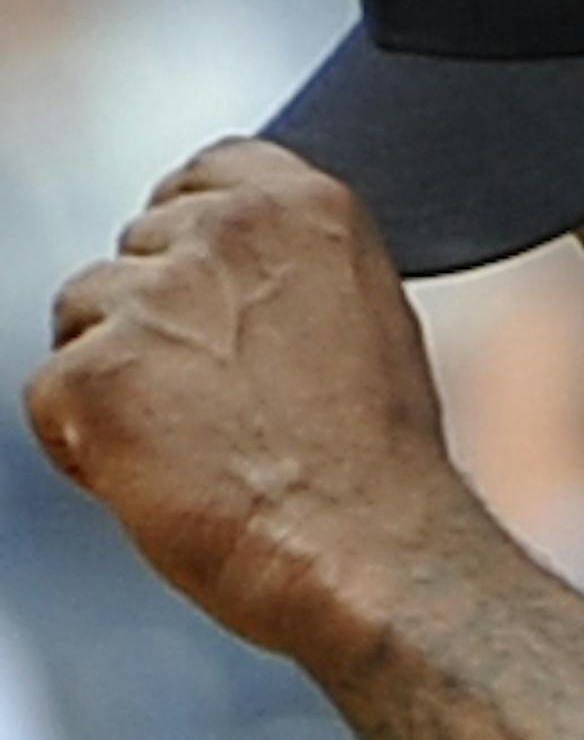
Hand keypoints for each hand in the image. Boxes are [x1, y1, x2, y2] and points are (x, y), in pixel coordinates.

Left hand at [26, 140, 460, 661]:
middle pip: (135, 251)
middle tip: (220, 412)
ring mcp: (154, 298)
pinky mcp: (96, 373)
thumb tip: (232, 291)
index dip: (192, 254)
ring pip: (84, 315)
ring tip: (196, 453)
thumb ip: (290, 276)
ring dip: (118, 382)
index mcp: (304, 206)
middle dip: (155, 325)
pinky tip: (161, 484)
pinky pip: (50, 397)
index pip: (200, 181)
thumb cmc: (377, 474)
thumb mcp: (368, 327)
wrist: (371, 558)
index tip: (212, 319)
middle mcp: (226, 231)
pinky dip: (85, 449)